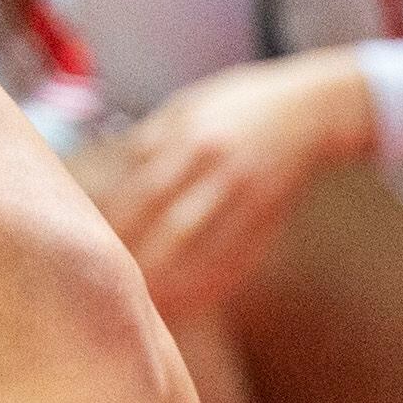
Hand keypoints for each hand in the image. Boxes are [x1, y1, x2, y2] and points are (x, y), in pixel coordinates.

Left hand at [81, 55, 373, 320]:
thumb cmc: (241, 103)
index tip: (92, 237)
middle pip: (165, 217)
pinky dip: (210, 281)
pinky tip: (190, 299)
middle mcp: (214, 162)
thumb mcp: (192, 103)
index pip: (140, 183)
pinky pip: (235, 254)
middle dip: (135, 249)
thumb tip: (112, 165)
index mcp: (189, 132)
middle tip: (108, 275)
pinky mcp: (268, 213)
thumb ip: (154, 134)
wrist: (310, 107)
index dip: (115, 216)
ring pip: (197, 243)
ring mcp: (244, 191)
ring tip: (141, 297)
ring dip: (167, 273)